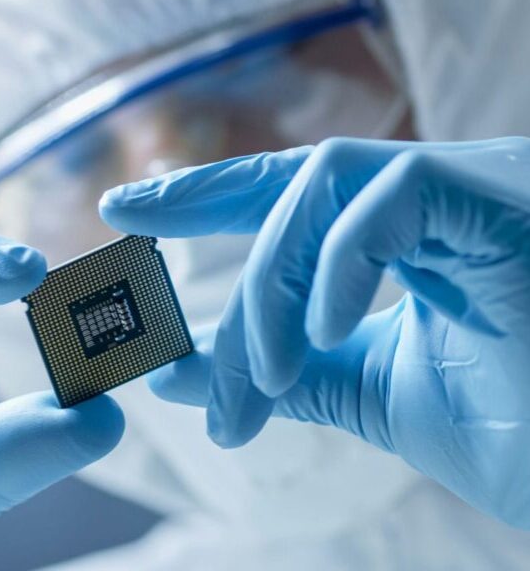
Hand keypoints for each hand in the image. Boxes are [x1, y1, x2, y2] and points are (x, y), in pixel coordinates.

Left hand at [100, 137, 529, 527]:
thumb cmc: (518, 431)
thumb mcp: (371, 395)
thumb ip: (283, 373)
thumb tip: (179, 370)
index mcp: (411, 232)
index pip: (289, 190)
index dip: (204, 193)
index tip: (127, 210)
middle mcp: (439, 194)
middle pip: (293, 187)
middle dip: (219, 255)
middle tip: (177, 359)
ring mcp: (474, 187)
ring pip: (324, 187)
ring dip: (269, 289)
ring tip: (258, 380)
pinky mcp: (503, 199)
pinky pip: (389, 198)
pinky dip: (335, 266)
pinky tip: (318, 335)